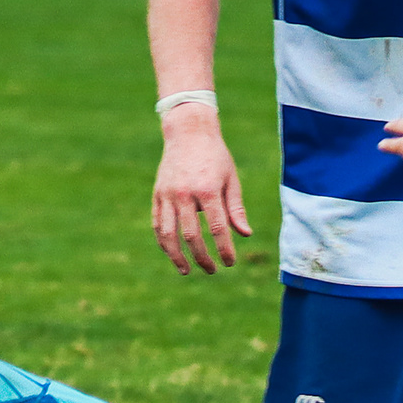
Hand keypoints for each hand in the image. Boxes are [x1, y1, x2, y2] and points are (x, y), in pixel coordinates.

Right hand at [150, 107, 251, 272]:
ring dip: (177, 256)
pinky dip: (164, 242)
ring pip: (168, 234)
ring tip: (187, 270)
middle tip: (212, 270)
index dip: (224, 249)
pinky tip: (173, 254)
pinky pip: (158, 224)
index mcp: (208, 189)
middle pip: (191, 235)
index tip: (229, 262)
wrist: (188, 132)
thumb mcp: (231, 179)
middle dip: (202, 257)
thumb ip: (236, 208)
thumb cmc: (215, 157)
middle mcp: (185, 193)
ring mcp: (168, 194)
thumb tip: (244, 234)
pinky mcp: (157, 195)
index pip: (217, 227)